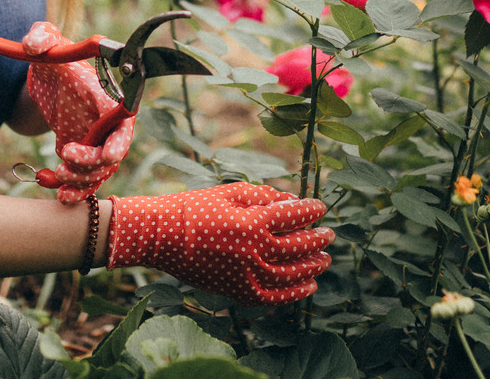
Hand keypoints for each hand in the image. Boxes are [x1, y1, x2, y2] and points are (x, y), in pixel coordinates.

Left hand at [21, 21, 134, 203]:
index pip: (124, 120)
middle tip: (65, 157)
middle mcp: (107, 121)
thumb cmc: (53, 55)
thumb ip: (40, 37)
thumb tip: (33, 45)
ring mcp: (97, 141)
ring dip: (82, 181)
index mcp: (105, 95)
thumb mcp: (45, 40)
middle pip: (113, 152)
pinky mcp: (83, 155)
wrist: (47, 79)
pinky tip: (59, 195)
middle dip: (93, 164)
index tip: (108, 154)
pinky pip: (86, 181)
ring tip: (56, 176)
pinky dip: (75, 192)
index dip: (121, 140)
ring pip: (100, 173)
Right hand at [106, 182, 333, 305]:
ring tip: (324, 259)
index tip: (320, 207)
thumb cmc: (194, 208)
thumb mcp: (230, 193)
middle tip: (328, 234)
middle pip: (298, 247)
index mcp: (253, 222)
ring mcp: (247, 275)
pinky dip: (294, 293)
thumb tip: (292, 201)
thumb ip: (264, 196)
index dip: (311, 210)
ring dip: (312, 266)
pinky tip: (308, 286)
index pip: (294, 216)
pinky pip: (273, 297)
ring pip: (291, 274)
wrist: (161, 237)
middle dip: (318, 239)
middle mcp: (254, 252)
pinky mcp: (238, 292)